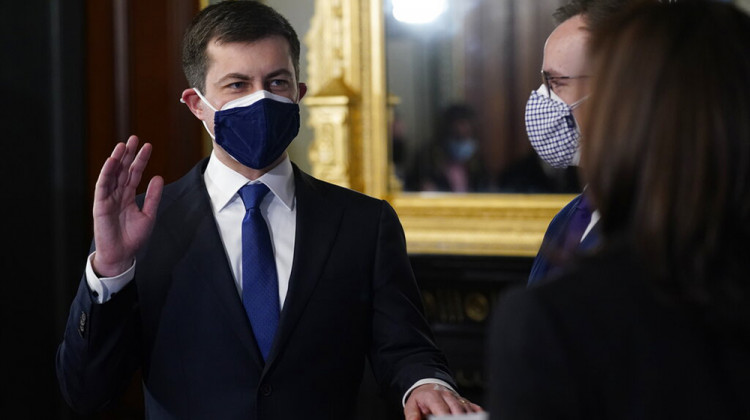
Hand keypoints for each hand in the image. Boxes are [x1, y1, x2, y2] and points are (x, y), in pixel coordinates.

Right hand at [92, 135, 162, 276]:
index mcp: (128, 196)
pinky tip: (113, 161)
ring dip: (117, 159)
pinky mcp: (100, 204)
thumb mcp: (148, 214)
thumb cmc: (134, 237)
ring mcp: (108, 198)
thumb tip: (159, 177)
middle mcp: (117, 194)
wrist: (122, 254)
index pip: (134, 173)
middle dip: (128, 154)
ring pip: (112, 174)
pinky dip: (107, 172)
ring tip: (123, 145)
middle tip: (134, 138)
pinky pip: (103, 185)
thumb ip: (153, 196)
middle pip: (123, 170)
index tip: (147, 146)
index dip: (140, 160)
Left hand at [404, 384, 482, 419]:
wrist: (429, 387)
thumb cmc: (421, 399)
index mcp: (433, 397)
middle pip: (458, 410)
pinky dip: (478, 415)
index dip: (445, 418)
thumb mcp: (411, 406)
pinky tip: (476, 419)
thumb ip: (412, 416)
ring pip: (468, 410)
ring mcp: (458, 399)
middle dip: (459, 419)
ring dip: (469, 418)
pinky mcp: (466, 402)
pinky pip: (476, 409)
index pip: (442, 410)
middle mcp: (448, 396)